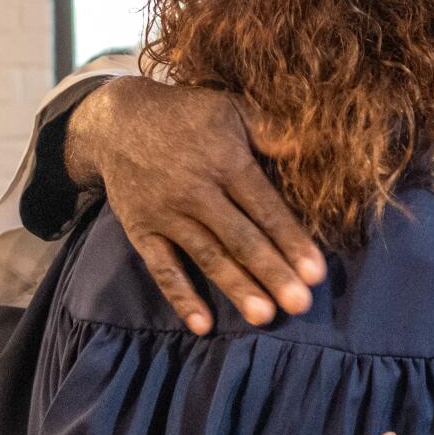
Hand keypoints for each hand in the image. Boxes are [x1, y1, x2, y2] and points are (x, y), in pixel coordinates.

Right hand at [69, 75, 325, 332]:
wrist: (117, 121)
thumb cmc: (189, 116)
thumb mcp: (232, 109)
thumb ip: (271, 129)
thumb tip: (313, 148)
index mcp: (225, 161)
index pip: (265, 208)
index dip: (291, 240)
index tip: (316, 272)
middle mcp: (196, 191)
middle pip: (240, 238)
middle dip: (272, 272)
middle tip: (300, 304)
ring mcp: (166, 214)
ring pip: (207, 257)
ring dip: (237, 287)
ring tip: (264, 317)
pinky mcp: (141, 231)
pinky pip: (162, 269)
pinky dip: (181, 297)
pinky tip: (203, 325)